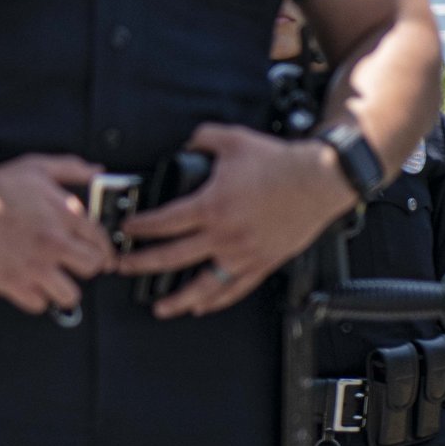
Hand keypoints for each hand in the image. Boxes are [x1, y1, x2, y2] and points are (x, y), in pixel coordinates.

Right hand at [0, 155, 114, 315]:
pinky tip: (29, 284)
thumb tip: (95, 170)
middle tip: (74, 265)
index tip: (101, 257)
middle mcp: (54, 243)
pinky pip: (38, 305)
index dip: (104, 251)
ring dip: (62, 289)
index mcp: (65, 216)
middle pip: (92, 269)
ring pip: (69, 295)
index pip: (102, 242)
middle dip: (85, 267)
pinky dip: (34, 298)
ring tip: (52, 280)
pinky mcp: (12, 282)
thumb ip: (71, 168)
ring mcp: (34, 265)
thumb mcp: (38, 167)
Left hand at [116, 124, 357, 318]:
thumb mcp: (233, 140)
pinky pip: (236, 288)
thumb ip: (202, 138)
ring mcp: (244, 252)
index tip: (126, 230)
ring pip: (203, 284)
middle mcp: (224, 234)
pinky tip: (201, 307)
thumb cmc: (282, 163)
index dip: (139, 227)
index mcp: (212, 206)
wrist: (322, 180)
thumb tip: (186, 142)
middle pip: (172, 257)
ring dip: (177, 298)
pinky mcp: (263, 262)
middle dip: (141, 263)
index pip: (164, 222)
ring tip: (158, 306)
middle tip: (121, 267)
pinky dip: (216, 300)